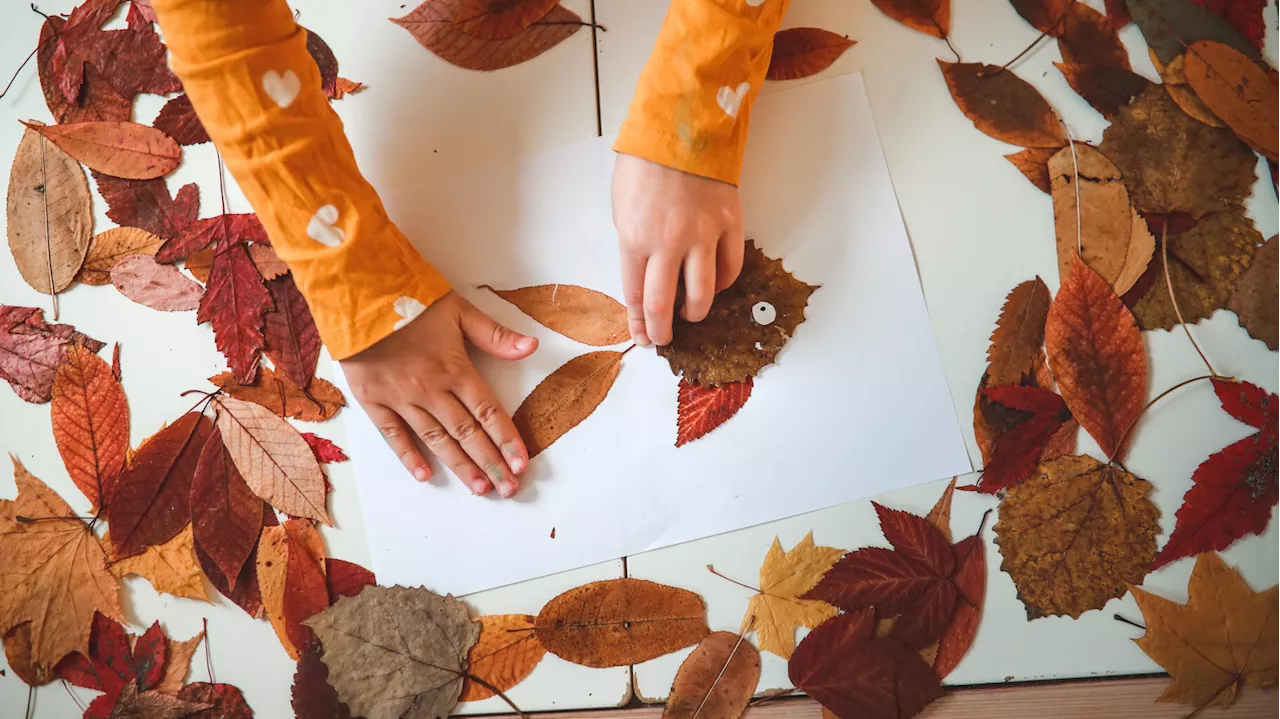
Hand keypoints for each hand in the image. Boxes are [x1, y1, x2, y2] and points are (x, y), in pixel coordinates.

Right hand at [340, 291, 536, 496]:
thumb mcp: (458, 309)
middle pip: (467, 433)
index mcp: (455, 368)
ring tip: (479, 488)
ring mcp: (401, 397)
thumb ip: (495, 334)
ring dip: (460, 465)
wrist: (357, 292)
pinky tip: (426, 475)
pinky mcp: (373, 399)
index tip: (521, 465)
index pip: (488, 412)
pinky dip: (409, 455)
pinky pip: (394, 433)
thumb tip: (532, 347)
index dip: (507, 440)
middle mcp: (431, 389)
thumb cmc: (410, 299)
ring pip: (436, 439)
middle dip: (490, 463)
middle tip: (508, 489)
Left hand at [612, 153, 744, 345]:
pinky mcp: (729, 224)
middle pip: (665, 304)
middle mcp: (668, 242)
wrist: (681, 127)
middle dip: (663, 330)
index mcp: (634, 238)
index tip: (642, 335)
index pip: (636, 295)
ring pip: (702, 293)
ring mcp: (703, 235)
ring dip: (695, 312)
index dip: (639, 322)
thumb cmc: (645, 163)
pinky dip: (722, 283)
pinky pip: (729, 267)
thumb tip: (645, 276)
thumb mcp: (622, 206)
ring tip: (690, 315)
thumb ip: (633, 244)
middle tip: (664, 338)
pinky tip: (713, 285)